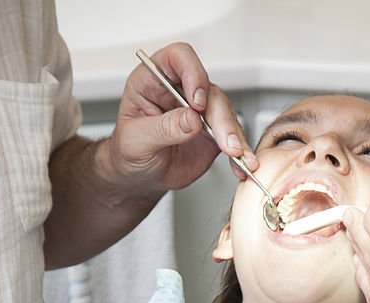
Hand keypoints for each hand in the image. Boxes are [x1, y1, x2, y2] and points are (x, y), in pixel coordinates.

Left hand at [98, 41, 256, 197]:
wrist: (138, 176)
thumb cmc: (129, 152)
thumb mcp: (136, 141)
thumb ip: (163, 128)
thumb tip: (191, 119)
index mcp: (154, 80)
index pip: (178, 59)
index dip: (192, 73)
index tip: (197, 101)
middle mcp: (180, 90)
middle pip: (209, 91)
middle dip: (220, 118)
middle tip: (223, 142)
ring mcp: (199, 111)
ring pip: (225, 113)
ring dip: (234, 136)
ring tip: (237, 157)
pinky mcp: (213, 133)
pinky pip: (231, 136)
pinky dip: (239, 152)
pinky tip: (241, 163)